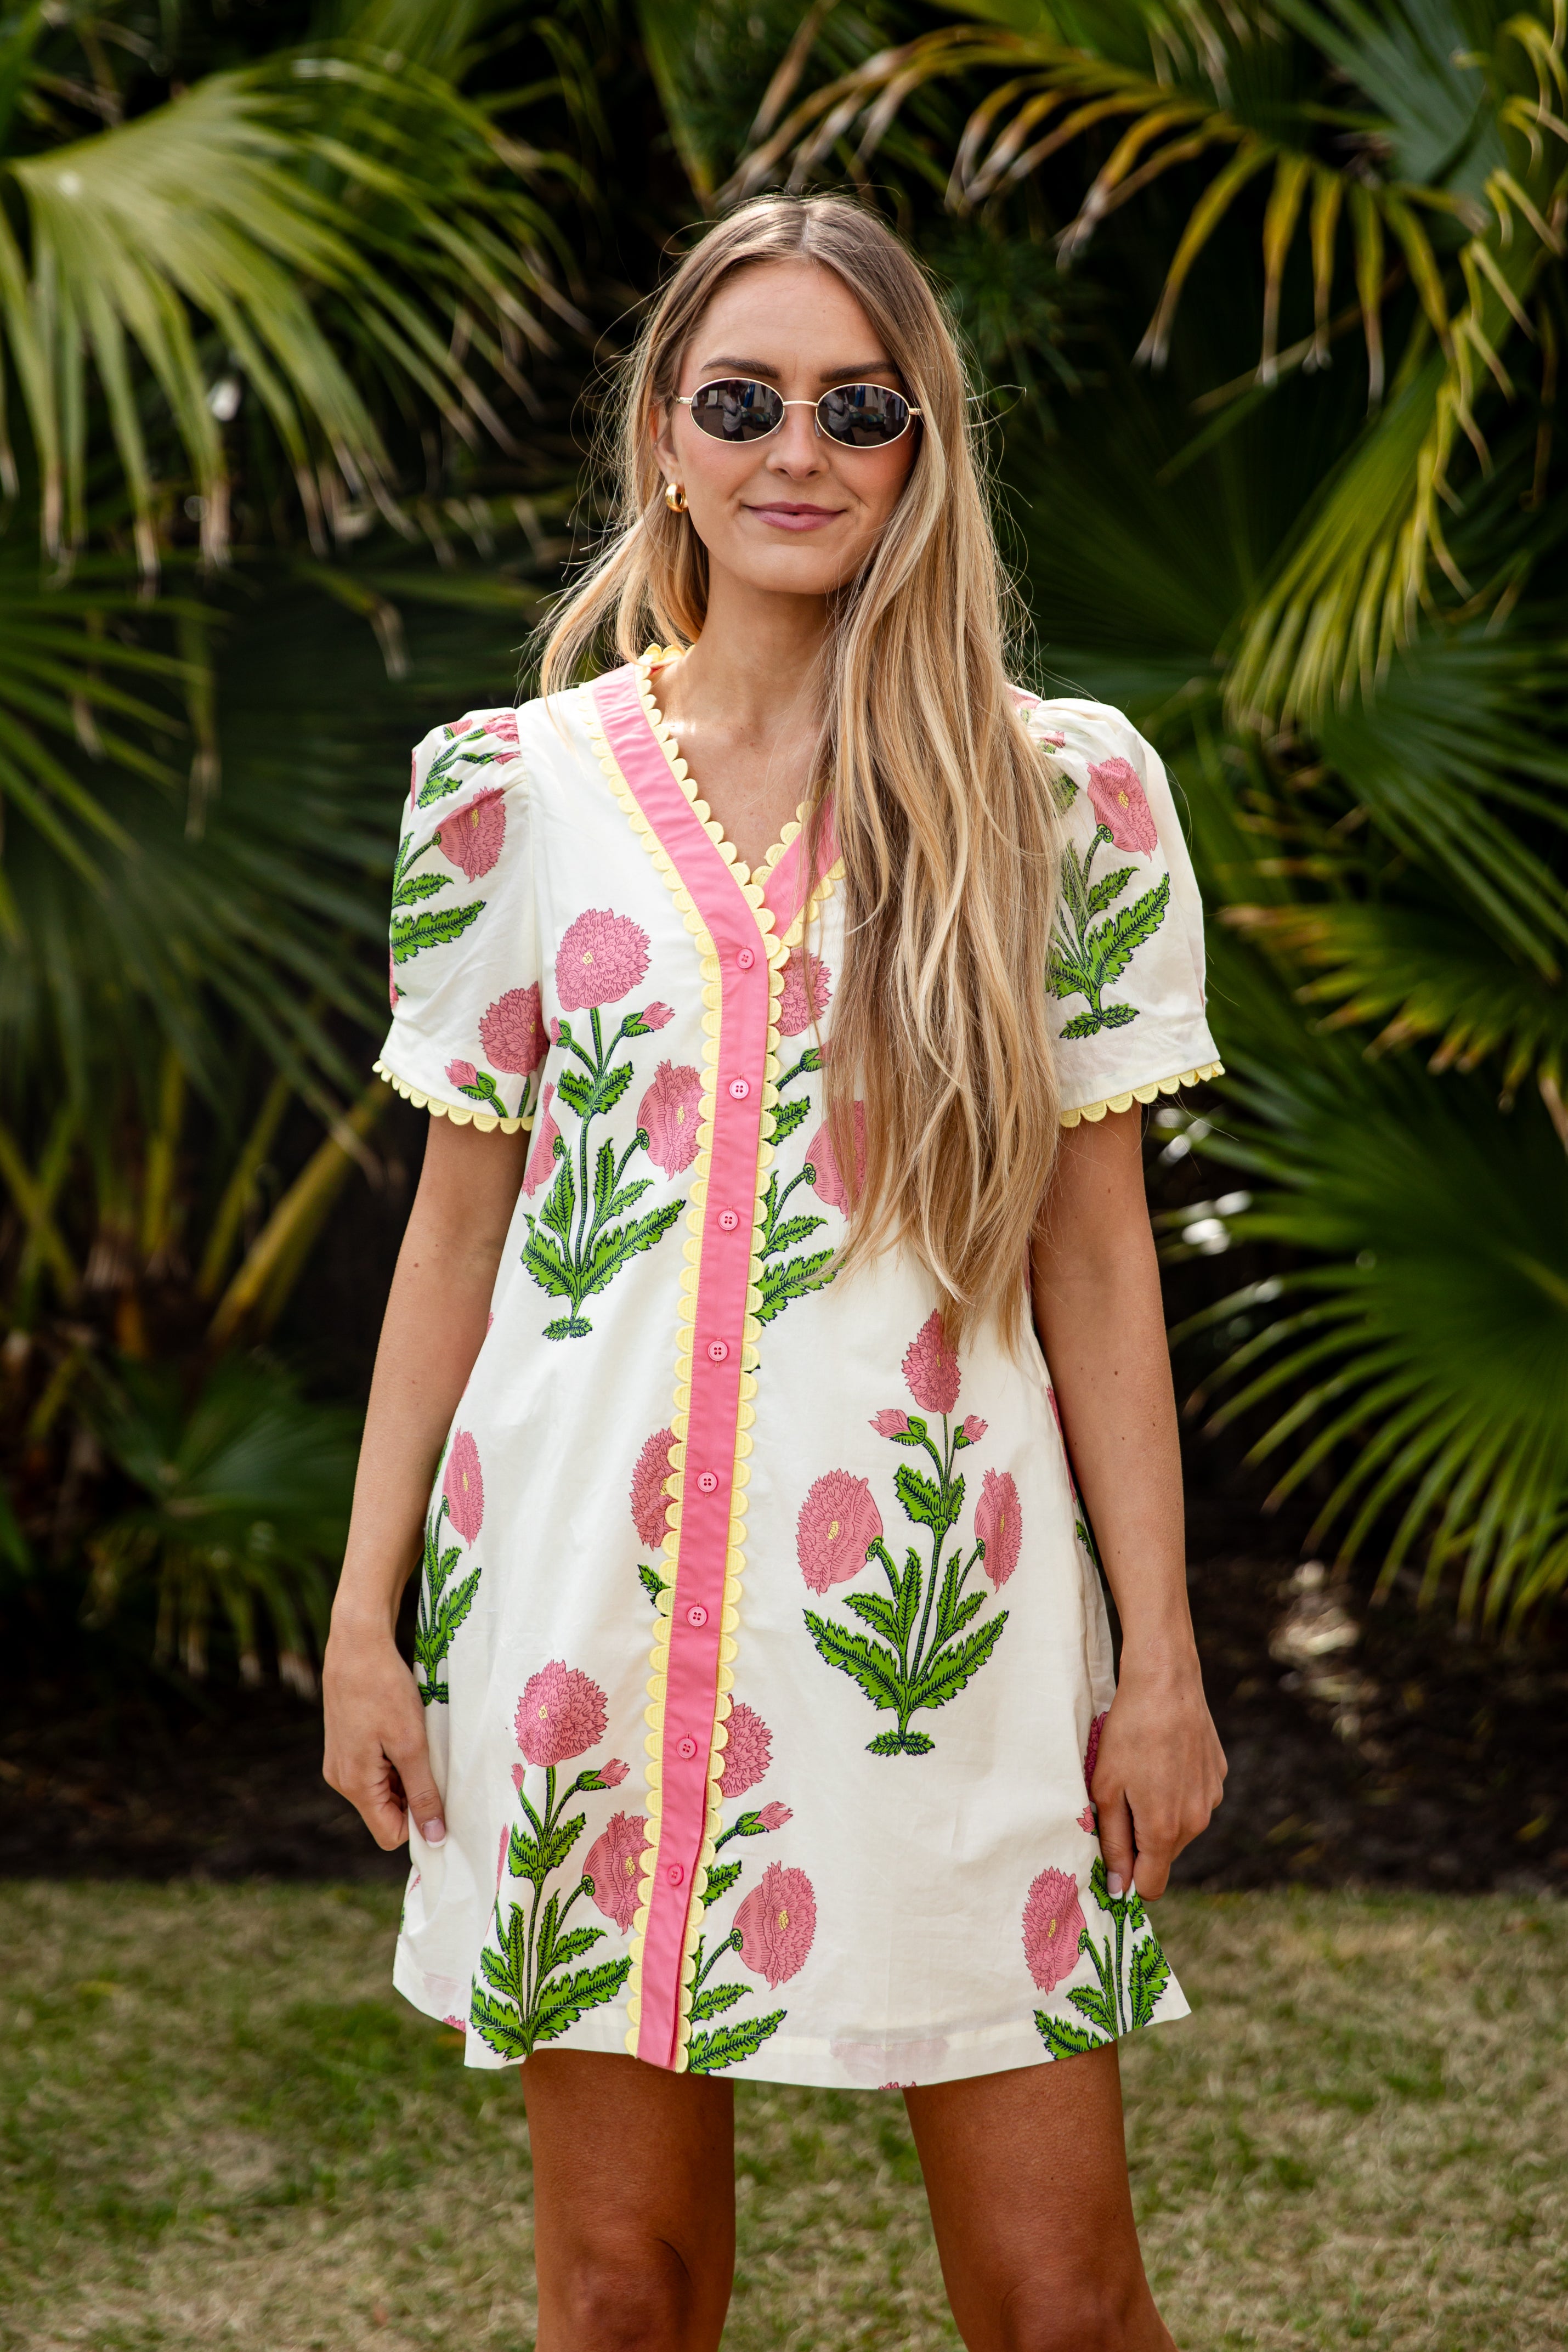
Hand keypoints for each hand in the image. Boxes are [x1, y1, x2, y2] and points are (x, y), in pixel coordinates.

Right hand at [322, 1618, 445, 1851]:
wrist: (358, 1644)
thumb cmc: (384, 1690)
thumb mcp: (411, 1745)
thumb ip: (423, 1793)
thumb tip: (435, 1838)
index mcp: (354, 1785)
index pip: (390, 1834)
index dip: (420, 1823)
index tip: (442, 1796)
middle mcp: (341, 1780)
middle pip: (387, 1812)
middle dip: (414, 1795)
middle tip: (432, 1759)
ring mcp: (340, 1762)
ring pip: (383, 1789)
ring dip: (406, 1773)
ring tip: (418, 1740)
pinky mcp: (345, 1744)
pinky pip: (375, 1769)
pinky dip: (395, 1758)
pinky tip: (404, 1730)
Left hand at [1090, 1648, 1225, 1899]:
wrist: (1166, 1682)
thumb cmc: (1128, 1733)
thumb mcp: (1106, 1789)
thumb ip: (1113, 1843)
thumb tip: (1118, 1888)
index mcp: (1164, 1830)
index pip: (1152, 1885)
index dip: (1129, 1877)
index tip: (1113, 1854)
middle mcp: (1196, 1822)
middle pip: (1164, 1854)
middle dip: (1141, 1840)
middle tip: (1121, 1797)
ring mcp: (1212, 1798)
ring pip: (1180, 1826)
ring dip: (1160, 1813)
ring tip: (1142, 1772)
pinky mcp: (1219, 1776)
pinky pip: (1193, 1799)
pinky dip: (1177, 1789)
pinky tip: (1163, 1757)